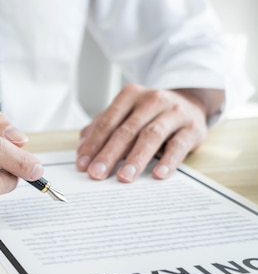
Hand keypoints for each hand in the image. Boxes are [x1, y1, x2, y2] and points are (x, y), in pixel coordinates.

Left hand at [76, 84, 222, 181]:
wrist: (190, 103)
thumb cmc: (149, 114)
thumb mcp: (125, 115)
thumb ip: (102, 128)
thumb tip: (81, 149)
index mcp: (130, 95)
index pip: (107, 122)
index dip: (93, 144)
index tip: (83, 165)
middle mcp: (152, 100)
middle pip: (126, 130)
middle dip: (109, 154)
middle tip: (97, 174)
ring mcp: (174, 113)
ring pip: (151, 136)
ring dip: (136, 158)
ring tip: (124, 177)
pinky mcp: (192, 128)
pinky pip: (179, 145)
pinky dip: (168, 161)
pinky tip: (159, 175)